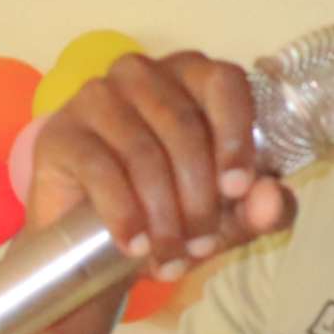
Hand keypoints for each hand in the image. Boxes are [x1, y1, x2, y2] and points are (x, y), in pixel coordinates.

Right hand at [26, 50, 295, 272]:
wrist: (92, 248)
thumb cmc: (167, 214)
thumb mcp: (225, 219)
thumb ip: (259, 210)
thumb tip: (272, 199)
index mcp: (192, 78)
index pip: (223, 82)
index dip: (234, 134)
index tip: (237, 189)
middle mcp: (143, 75)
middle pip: (182, 125)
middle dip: (198, 196)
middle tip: (202, 246)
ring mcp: (97, 98)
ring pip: (143, 151)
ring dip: (163, 213)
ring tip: (171, 257)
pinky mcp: (61, 133)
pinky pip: (100, 168)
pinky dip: (123, 213)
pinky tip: (133, 246)